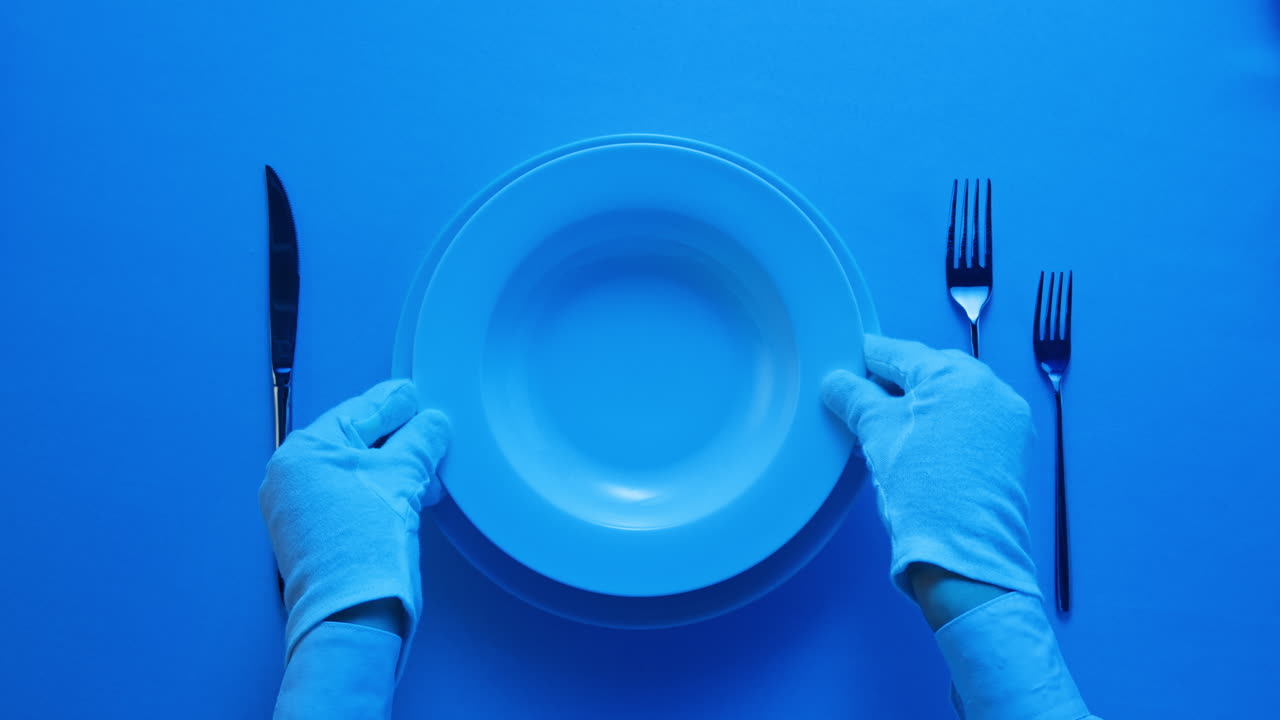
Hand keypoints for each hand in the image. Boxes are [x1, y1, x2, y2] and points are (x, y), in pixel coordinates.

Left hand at [259, 379, 448, 676]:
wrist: (353, 612)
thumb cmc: (368, 538)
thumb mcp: (403, 475)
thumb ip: (420, 439)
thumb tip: (433, 421)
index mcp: (304, 451)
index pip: (358, 411)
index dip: (395, 403)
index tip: (416, 396)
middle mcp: (292, 476)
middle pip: (357, 442)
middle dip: (400, 440)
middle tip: (434, 434)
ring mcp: (299, 508)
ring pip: (357, 472)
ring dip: (396, 469)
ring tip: (431, 471)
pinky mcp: (312, 535)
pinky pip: (351, 497)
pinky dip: (383, 492)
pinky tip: (414, 495)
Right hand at [822, 334, 1039, 600]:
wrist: (963, 551)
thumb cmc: (918, 482)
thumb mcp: (875, 432)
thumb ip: (853, 396)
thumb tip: (836, 380)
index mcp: (955, 372)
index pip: (898, 352)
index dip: (865, 359)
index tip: (844, 367)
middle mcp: (990, 386)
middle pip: (929, 373)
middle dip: (894, 386)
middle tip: (862, 406)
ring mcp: (1008, 419)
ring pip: (951, 400)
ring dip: (919, 408)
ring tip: (887, 432)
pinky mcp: (1014, 449)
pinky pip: (970, 424)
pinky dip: (943, 428)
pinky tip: (920, 448)